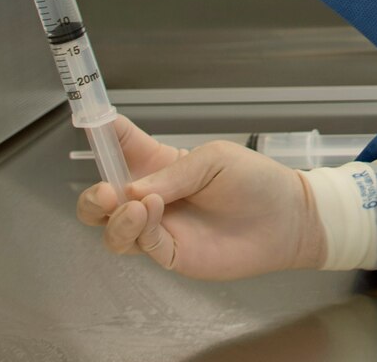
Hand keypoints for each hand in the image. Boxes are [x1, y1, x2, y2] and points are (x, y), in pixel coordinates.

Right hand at [76, 115, 326, 279]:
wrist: (287, 218)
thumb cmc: (255, 181)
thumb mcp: (213, 160)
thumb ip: (172, 173)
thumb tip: (131, 190)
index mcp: (160, 165)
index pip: (121, 148)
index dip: (103, 136)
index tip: (90, 123)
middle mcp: (153, 197)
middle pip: (101, 202)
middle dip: (92, 198)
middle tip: (107, 192)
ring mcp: (161, 228)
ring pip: (114, 229)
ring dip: (116, 217)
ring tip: (140, 206)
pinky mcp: (173, 254)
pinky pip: (143, 246)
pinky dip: (142, 231)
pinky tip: (155, 213)